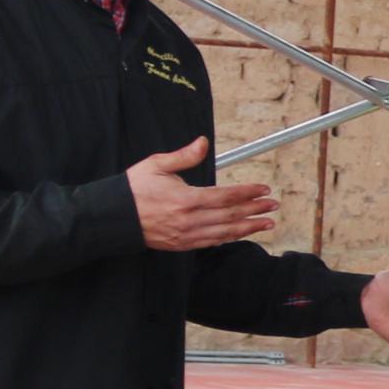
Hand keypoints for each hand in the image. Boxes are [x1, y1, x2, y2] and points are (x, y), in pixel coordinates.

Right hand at [127, 135, 278, 250]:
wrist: (115, 217)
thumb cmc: (135, 188)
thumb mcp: (157, 164)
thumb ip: (184, 156)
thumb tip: (203, 143)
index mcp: (185, 199)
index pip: (226, 196)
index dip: (247, 192)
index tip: (263, 189)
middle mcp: (189, 220)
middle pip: (230, 215)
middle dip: (255, 210)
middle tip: (273, 205)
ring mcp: (186, 235)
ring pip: (225, 232)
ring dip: (249, 228)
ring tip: (267, 223)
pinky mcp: (182, 245)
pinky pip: (212, 242)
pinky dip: (229, 237)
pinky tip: (242, 233)